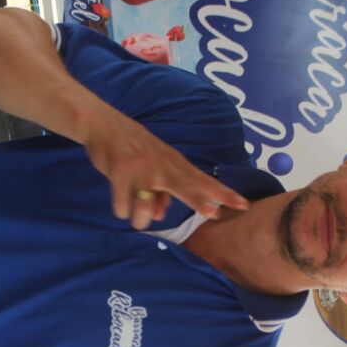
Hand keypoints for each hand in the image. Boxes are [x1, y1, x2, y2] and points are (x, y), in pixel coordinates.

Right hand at [80, 109, 248, 229]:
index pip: (203, 181)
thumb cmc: (132, 150)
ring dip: (141, 219)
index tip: (243, 205)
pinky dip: (122, 209)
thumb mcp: (151, 169)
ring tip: (136, 220)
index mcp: (174, 165)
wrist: (103, 126)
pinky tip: (120, 206)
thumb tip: (157, 217)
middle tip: (214, 213)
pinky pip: (123, 205)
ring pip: (145, 208)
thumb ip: (158, 194)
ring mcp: (142, 169)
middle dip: (200, 199)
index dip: (223, 194)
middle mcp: (162, 167)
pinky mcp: (121, 172)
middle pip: (186, 186)